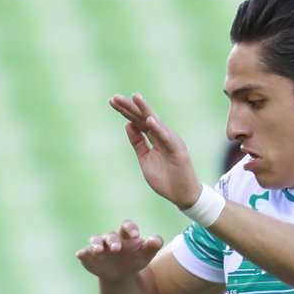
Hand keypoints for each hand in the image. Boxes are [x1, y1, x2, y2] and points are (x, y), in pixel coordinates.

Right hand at [77, 219, 164, 279]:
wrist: (120, 273)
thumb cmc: (134, 259)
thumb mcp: (145, 254)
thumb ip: (153, 246)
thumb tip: (156, 241)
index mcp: (125, 235)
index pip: (127, 226)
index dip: (131, 229)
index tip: (136, 235)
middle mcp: (111, 238)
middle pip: (110, 235)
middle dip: (113, 241)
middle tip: (117, 249)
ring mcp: (99, 247)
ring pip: (95, 241)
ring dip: (96, 245)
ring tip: (98, 251)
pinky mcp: (89, 256)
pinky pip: (85, 252)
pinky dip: (82, 253)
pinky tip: (80, 255)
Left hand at [109, 93, 200, 208]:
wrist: (182, 195)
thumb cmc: (165, 178)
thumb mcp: (145, 159)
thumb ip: (138, 143)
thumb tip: (127, 124)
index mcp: (154, 137)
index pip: (138, 120)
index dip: (126, 110)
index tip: (112, 101)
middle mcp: (163, 135)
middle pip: (144, 117)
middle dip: (130, 107)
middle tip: (115, 98)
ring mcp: (171, 141)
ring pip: (156, 123)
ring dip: (145, 110)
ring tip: (134, 98)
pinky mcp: (178, 151)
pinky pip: (166, 138)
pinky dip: (158, 129)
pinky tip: (149, 121)